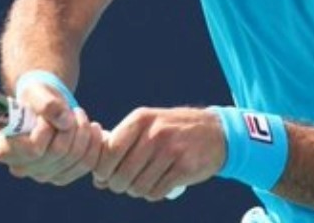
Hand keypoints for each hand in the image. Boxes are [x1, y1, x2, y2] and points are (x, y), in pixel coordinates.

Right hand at [0, 82, 105, 185]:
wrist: (46, 107)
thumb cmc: (36, 98)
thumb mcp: (36, 92)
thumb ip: (46, 103)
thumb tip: (64, 121)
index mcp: (4, 150)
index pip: (33, 148)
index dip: (47, 128)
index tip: (49, 112)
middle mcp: (20, 168)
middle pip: (56, 152)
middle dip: (70, 126)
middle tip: (73, 111)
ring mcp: (41, 176)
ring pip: (73, 157)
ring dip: (83, 132)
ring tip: (81, 116)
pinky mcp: (61, 177)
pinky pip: (85, 164)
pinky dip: (94, 145)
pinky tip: (93, 128)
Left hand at [93, 106, 225, 200]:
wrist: (215, 132)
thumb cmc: (172, 131)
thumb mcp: (147, 127)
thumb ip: (121, 147)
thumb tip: (98, 180)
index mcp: (140, 119)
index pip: (110, 150)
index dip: (103, 169)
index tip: (105, 175)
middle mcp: (155, 133)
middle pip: (122, 173)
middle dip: (118, 185)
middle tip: (123, 184)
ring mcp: (171, 150)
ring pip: (138, 185)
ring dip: (136, 191)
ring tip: (140, 185)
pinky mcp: (185, 168)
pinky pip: (156, 191)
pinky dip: (152, 194)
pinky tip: (156, 187)